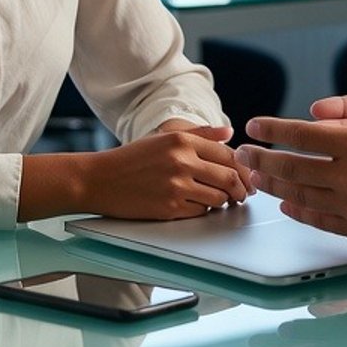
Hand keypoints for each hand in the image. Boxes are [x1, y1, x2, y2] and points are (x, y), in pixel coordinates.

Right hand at [80, 124, 247, 218]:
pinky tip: (198, 205)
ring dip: (224, 201)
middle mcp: (181, 160)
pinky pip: (200, 212)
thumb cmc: (131, 159)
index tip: (247, 177)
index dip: (243, 168)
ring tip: (221, 201)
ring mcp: (175, 185)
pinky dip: (204, 210)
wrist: (99, 179)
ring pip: (218, 197)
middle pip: (228, 177)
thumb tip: (230, 134)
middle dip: (241, 188)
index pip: (227, 154)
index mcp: (181, 140)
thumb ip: (200, 135)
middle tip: (242, 194)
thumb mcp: (164, 138)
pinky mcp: (169, 208)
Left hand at [237, 50, 346, 260]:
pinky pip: (322, 220)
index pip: (302, 135)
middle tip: (243, 154)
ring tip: (256, 178)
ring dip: (274, 185)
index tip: (254, 126)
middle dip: (262, 159)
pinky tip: (289, 206)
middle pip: (292, 167)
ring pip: (301, 195)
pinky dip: (301, 212)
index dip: (273, 130)